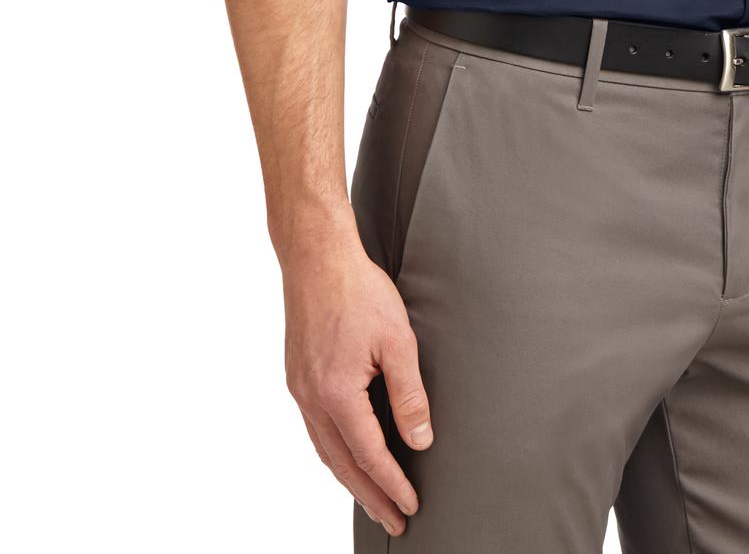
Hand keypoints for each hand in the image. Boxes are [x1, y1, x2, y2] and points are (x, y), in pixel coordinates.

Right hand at [281, 235, 433, 536]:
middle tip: (393, 520)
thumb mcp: (398, 340)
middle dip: (370, 495)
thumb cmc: (359, 291)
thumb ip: (409, 394)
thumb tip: (420, 439)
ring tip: (373, 498)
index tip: (411, 505)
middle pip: (342, 464)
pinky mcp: (298, 376)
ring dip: (350, 478)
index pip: (369, 455)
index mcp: (336, 393)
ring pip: (325, 449)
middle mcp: (311, 398)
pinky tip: (348, 454)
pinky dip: (334, 451)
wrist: (317, 257)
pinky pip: (316, 429)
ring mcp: (300, 388)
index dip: (393, 483)